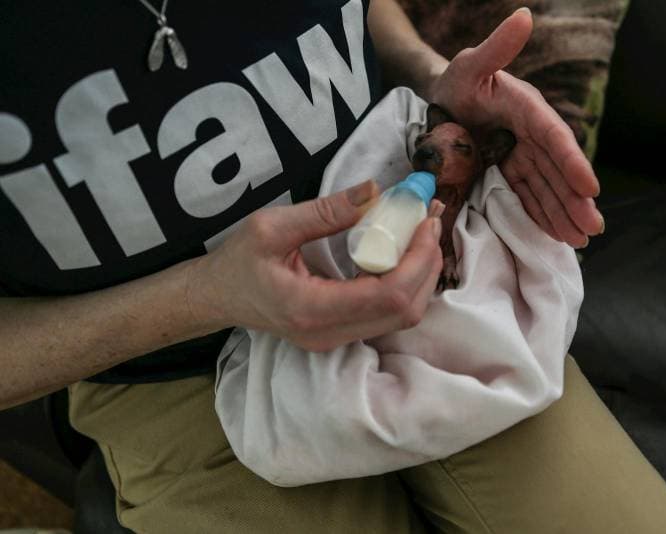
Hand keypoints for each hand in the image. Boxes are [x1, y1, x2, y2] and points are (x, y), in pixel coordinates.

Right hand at [187, 181, 442, 351]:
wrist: (218, 297)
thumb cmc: (237, 261)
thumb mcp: (271, 227)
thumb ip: (325, 212)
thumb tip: (375, 191)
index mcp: (311, 309)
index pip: (388, 295)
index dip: (418, 259)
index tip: (424, 220)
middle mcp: (329, 334)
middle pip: (405, 311)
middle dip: (428, 263)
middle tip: (429, 219)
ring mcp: (336, 340)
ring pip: (402, 316)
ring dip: (421, 273)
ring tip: (421, 231)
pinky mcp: (341, 334)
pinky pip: (388, 314)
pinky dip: (406, 282)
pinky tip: (405, 251)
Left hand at [429, 8, 603, 247]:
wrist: (439, 103)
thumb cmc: (456, 82)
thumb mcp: (470, 64)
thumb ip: (497, 47)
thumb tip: (524, 16)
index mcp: (526, 108)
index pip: (553, 136)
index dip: (572, 162)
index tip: (589, 187)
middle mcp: (530, 134)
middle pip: (556, 170)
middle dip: (574, 200)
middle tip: (591, 227)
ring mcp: (520, 156)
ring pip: (546, 188)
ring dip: (563, 213)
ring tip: (580, 240)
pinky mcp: (508, 172)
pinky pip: (527, 196)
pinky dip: (542, 215)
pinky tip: (557, 235)